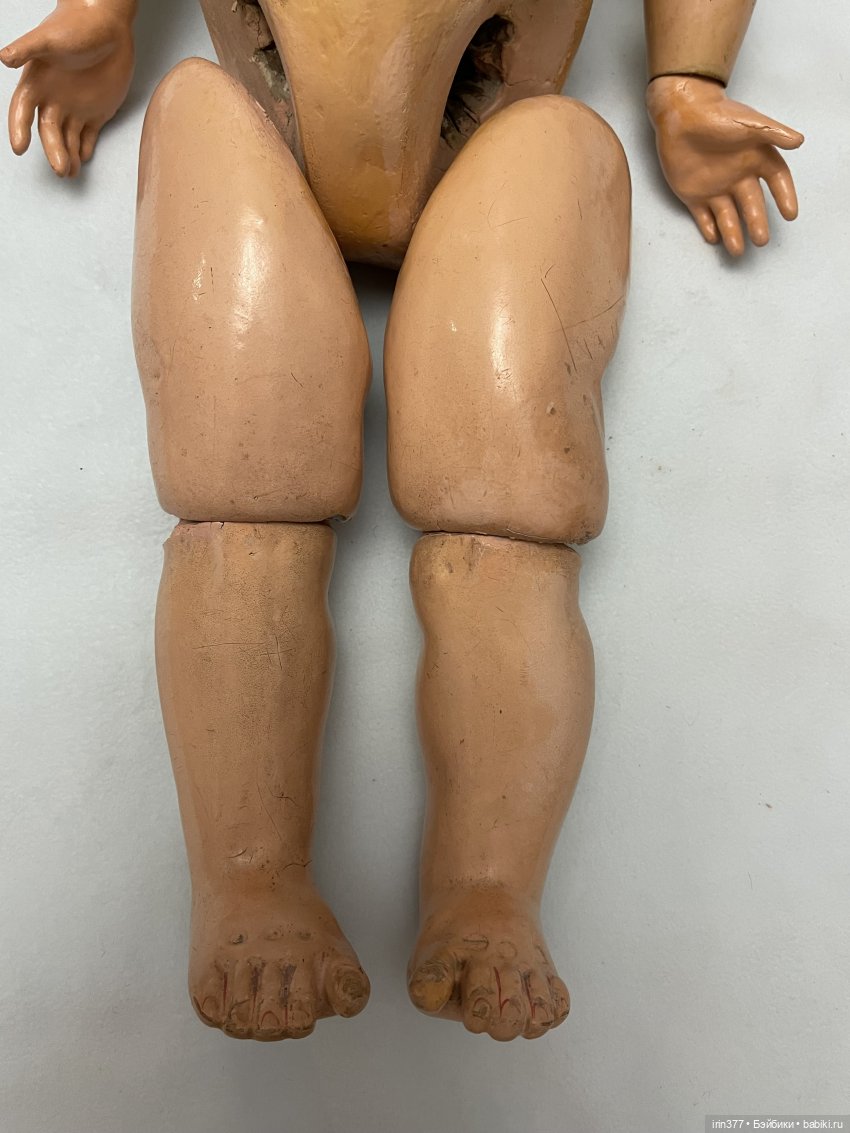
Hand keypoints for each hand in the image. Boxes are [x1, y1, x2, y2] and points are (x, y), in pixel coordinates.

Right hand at [1, 1, 133, 176]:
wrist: (107, 24)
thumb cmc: (75, 26)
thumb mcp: (49, 37)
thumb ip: (27, 48)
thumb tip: (4, 58)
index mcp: (37, 82)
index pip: (23, 111)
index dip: (19, 129)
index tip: (19, 147)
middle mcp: (53, 98)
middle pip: (48, 132)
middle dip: (53, 151)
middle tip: (60, 169)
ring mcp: (75, 107)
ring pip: (68, 139)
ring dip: (69, 156)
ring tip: (70, 172)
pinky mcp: (96, 111)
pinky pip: (89, 136)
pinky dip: (86, 149)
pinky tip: (84, 158)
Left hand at [646, 75, 802, 255]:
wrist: (682, 113)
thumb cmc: (718, 115)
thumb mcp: (749, 123)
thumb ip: (773, 132)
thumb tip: (799, 141)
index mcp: (756, 158)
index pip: (776, 181)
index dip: (784, 197)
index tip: (790, 214)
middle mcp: (738, 177)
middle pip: (752, 204)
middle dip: (757, 222)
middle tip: (761, 240)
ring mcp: (715, 187)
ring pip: (727, 216)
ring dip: (733, 233)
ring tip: (737, 251)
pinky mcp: (693, 194)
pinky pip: (703, 216)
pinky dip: (708, 228)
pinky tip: (715, 239)